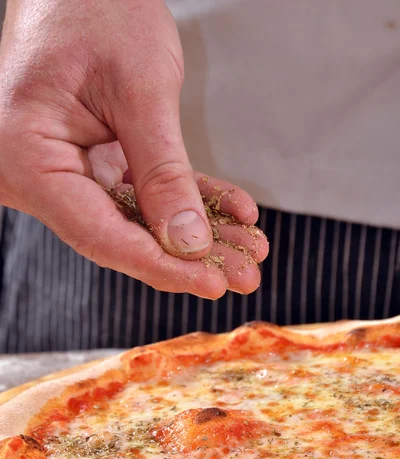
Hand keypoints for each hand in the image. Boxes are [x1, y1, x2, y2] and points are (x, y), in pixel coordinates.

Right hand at [0, 0, 267, 297]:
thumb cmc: (96, 9)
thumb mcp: (139, 90)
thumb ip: (162, 172)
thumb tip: (186, 241)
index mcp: (28, 157)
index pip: (100, 234)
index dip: (161, 265)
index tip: (211, 283)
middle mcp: (41, 174)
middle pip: (122, 235)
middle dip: (191, 256)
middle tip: (245, 274)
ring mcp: (67, 171)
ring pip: (140, 219)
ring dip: (199, 234)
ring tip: (250, 248)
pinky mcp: (94, 163)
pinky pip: (145, 191)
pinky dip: (189, 200)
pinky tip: (234, 211)